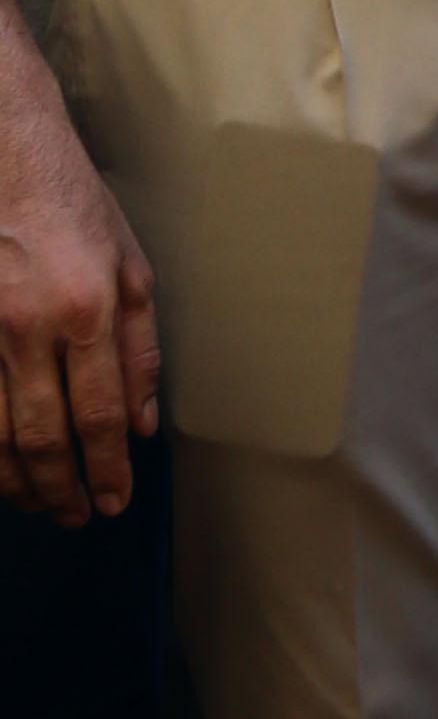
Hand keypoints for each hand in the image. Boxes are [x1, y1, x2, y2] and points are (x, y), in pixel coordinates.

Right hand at [0, 106, 161, 524]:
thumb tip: (144, 424)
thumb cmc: (68, 201)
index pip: (100, 415)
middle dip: (59, 490)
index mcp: (86, 308)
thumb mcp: (131, 264)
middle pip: (40, 436)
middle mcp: (26, 324)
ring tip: (35, 502)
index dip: (106, 470)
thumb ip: (141, 349)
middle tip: (73, 517)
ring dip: (13, 480)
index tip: (112, 501)